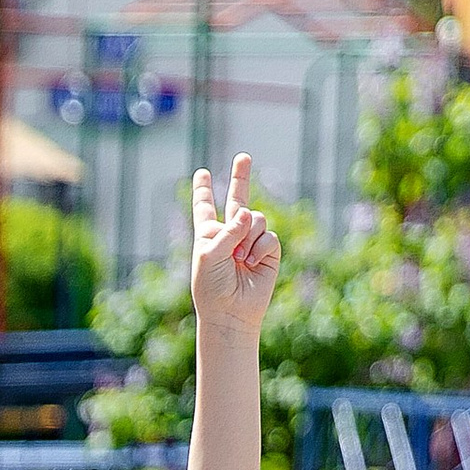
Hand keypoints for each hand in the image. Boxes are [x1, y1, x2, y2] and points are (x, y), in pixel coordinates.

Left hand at [189, 154, 279, 338]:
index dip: (203, 191)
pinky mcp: (268, 251)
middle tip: (243, 157)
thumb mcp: (210, 255)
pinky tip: (250, 264)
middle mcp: (230, 233)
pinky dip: (259, 248)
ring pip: (256, 219)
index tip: (201, 174)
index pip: (205, 207)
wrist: (230, 312)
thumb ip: (228, 231)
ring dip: (247, 238)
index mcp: (208, 233)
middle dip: (241, 177)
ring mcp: (250, 241)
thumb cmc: (212, 286)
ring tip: (238, 260)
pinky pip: (268, 236)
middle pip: (237, 199)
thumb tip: (247, 212)